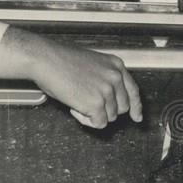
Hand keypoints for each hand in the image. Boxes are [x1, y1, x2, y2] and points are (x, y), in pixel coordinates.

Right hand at [0, 28, 142, 127]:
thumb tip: (110, 99)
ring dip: (93, 114)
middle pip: (121, 108)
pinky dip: (86, 120)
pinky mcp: (97, 104)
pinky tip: (74, 108)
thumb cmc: (60, 60)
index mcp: (116, 66)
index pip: (133, 90)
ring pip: (110, 117)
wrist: (45, 59)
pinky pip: (98, 123)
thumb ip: (106, 78)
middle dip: (106, 110)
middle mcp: (115, 77)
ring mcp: (107, 91)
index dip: (136, 107)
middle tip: (87, 104)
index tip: (137, 117)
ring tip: (76, 100)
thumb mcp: (92, 64)